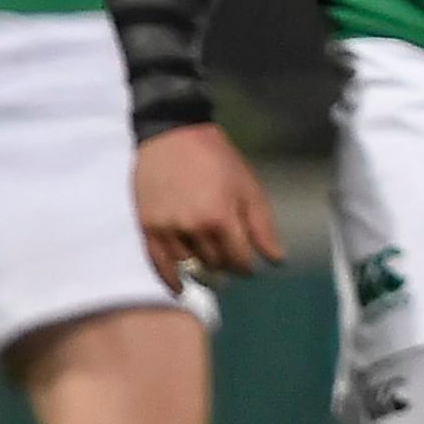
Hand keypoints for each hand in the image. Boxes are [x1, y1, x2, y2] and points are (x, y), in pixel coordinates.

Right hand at [134, 122, 279, 288]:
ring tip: (206, 258)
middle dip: (225, 263)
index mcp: (221, 217)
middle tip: (227, 256)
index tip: (247, 265)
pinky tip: (180, 288)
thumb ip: (262, 226)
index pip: (239, 260)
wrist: (172, 135)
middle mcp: (193, 228)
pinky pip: (159, 264)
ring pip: (190, 265)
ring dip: (200, 265)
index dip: (247, 266)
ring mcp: (167, 229)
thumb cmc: (216, 158)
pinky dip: (171, 280)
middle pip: (215, 264)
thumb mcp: (248, 187)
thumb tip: (277, 260)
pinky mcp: (147, 227)